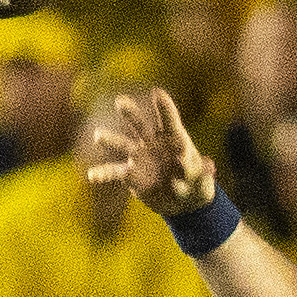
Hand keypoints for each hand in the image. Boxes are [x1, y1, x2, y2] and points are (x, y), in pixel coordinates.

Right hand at [85, 87, 216, 218]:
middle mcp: (154, 143)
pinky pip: (116, 173)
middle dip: (131, 114)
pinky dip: (104, 174)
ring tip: (98, 135)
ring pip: (123, 145)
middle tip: (119, 101)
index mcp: (176, 139)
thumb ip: (201, 175)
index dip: (164, 107)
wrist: (182, 203)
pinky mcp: (131, 176)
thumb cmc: (197, 188)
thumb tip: (189, 166)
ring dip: (111, 140)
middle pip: (141, 125)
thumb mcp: (205, 184)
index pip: (170, 120)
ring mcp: (140, 157)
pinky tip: (91, 176)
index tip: (157, 92)